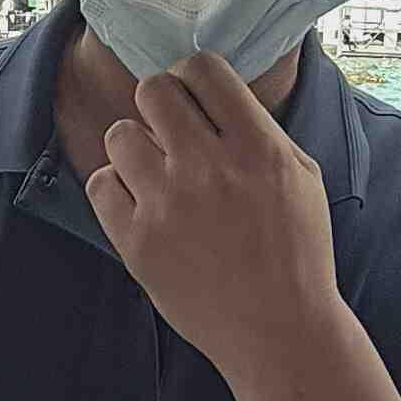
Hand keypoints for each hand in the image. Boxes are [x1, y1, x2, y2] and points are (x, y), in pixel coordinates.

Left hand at [85, 51, 342, 400]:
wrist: (279, 332)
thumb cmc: (295, 249)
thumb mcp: (301, 174)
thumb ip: (256, 127)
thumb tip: (209, 89)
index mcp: (257, 147)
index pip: (203, 68)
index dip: (192, 75)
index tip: (192, 96)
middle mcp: (209, 169)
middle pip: (152, 90)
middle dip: (159, 105)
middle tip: (171, 132)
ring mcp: (168, 205)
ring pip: (119, 133)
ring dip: (136, 148)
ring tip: (156, 174)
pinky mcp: (137, 242)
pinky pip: (100, 183)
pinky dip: (117, 190)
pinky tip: (143, 206)